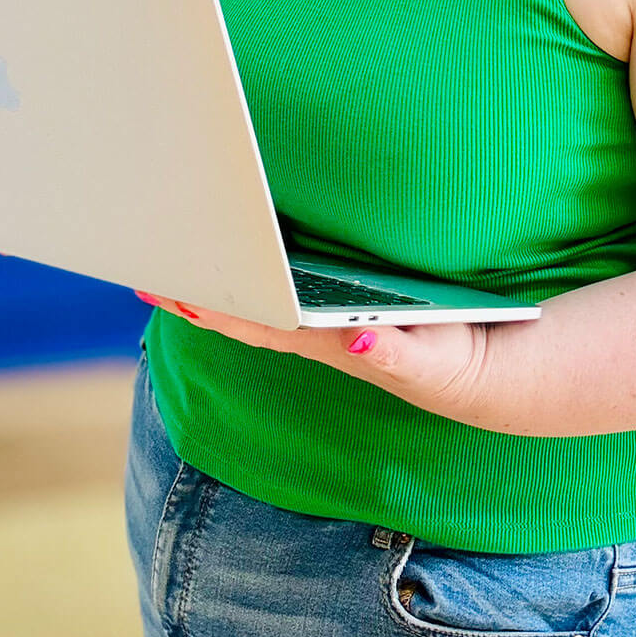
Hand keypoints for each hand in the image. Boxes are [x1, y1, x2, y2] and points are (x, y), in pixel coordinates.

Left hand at [134, 290, 492, 426]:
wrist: (490, 375)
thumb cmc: (456, 364)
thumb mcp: (433, 362)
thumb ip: (398, 353)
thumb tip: (357, 340)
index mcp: (331, 343)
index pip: (261, 322)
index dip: (216, 309)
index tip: (172, 293)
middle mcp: (320, 334)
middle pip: (247, 311)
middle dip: (199, 292)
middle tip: (145, 267)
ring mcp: (329, 323)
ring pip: (260, 302)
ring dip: (219, 286)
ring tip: (174, 262)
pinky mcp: (347, 307)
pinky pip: (286, 290)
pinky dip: (253, 278)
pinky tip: (234, 261)